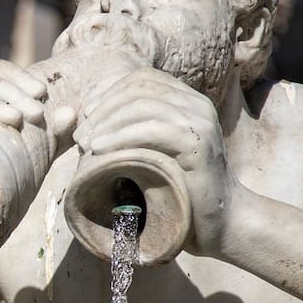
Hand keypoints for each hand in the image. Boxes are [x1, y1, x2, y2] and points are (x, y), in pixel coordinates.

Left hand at [74, 69, 231, 254]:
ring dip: (107, 122)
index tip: (86, 116)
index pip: (143, 79)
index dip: (110, 92)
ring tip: (86, 144)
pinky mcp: (199, 144)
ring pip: (144, 105)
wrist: (221, 223)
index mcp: (188, 102)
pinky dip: (121, 136)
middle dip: (104, 108)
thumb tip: (89, 117)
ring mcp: (201, 122)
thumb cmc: (181, 194)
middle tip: (81, 135)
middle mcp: (198, 106)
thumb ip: (133, 131)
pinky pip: (153, 129)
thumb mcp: (153, 154)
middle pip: (141, 88)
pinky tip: (100, 149)